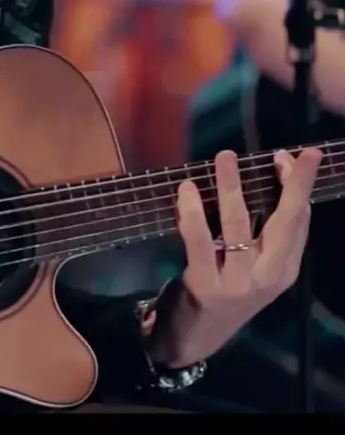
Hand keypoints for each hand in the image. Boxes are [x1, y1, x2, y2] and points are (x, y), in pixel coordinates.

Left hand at [163, 147, 320, 365]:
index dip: (298, 185)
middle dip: (290, 184)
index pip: (300, 221)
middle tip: (286, 152)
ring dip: (231, 187)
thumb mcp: (256, 263)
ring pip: (237, 225)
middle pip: (283, 222)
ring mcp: (238, 283)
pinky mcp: (206, 286)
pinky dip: (193, 213)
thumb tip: (272, 175)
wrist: (198, 335)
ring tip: (225, 157)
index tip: (293, 154)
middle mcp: (268, 276)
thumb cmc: (228, 285)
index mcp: (285, 268)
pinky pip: (200, 242)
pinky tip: (187, 190)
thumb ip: (265, 229)